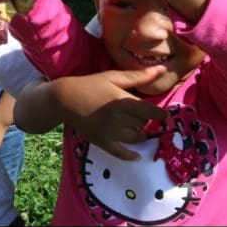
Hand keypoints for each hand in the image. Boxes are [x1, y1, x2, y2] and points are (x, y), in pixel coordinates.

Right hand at [51, 66, 167, 160]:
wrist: (64, 99)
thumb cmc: (89, 85)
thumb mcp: (112, 77)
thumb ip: (138, 76)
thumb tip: (162, 70)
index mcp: (122, 101)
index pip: (151, 112)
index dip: (160, 114)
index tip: (163, 114)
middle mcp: (118, 119)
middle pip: (143, 123)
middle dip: (143, 119)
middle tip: (137, 113)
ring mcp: (110, 133)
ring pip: (136, 137)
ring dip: (139, 133)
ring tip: (134, 127)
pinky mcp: (102, 142)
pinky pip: (121, 154)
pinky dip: (130, 156)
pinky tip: (136, 156)